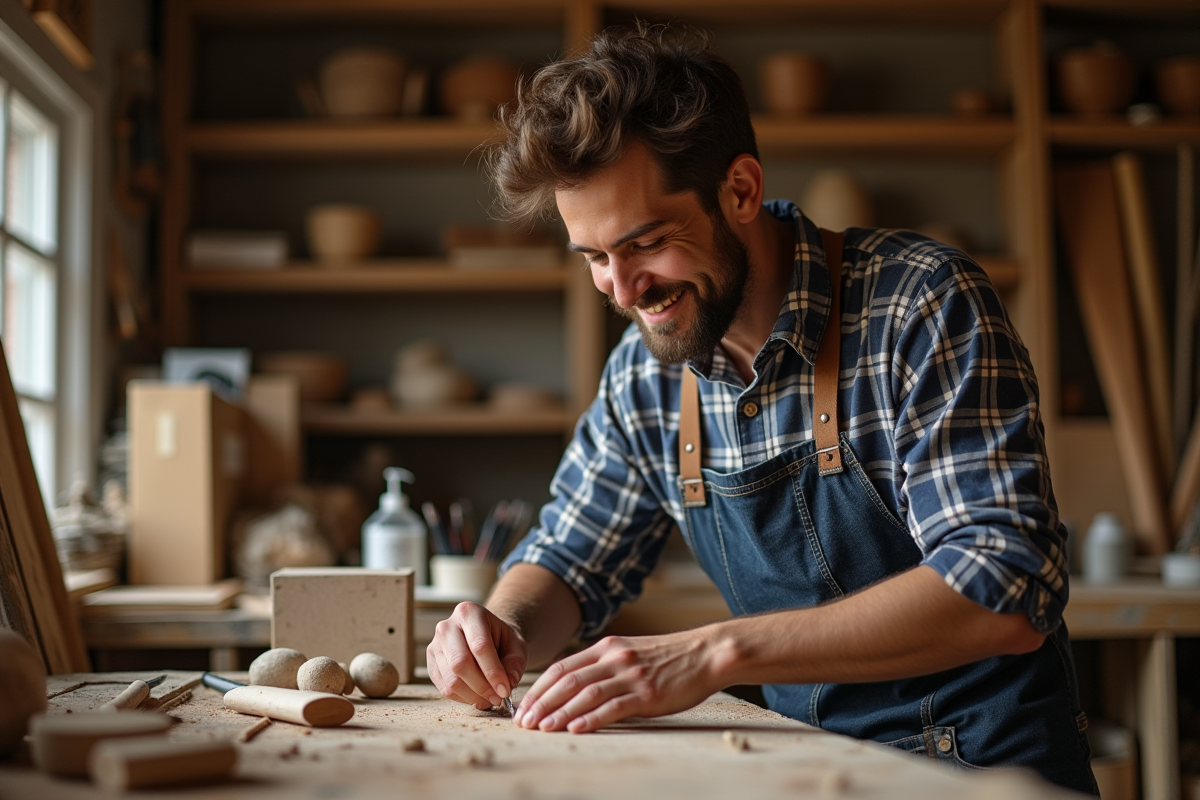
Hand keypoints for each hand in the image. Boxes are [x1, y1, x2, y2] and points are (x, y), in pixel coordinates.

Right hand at [427, 601, 527, 709]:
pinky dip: (463, 698)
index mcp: (470, 613)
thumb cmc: (501, 640)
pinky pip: (444, 688)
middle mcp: (447, 627)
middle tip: (498, 698)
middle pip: (460, 663)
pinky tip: (477, 696)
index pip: (480, 646)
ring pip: (451, 680)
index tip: (505, 690)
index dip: (493, 672)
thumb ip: (515, 663)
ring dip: (473, 696)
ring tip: (490, 699)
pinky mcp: (431, 664)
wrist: (485, 637)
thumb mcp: (516, 646)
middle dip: (482, 687)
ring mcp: (435, 646)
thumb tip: (509, 683)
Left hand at [514, 631, 719, 732]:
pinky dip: (591, 718)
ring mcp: (630, 675)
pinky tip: (575, 728)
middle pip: (568, 680)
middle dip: (542, 702)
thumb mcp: (629, 653)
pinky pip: (613, 707)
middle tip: (523, 722)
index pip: (562, 668)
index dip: (539, 688)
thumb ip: (603, 665)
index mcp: (607, 648)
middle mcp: (614, 659)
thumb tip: (573, 685)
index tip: (523, 706)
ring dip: (560, 712)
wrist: (705, 653)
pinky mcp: (647, 694)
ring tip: (542, 728)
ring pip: (586, 693)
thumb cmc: (668, 658)